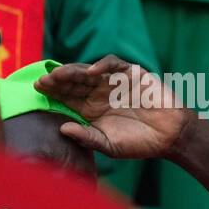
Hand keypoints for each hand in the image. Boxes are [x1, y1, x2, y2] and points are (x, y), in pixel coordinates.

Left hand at [35, 55, 196, 159]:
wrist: (172, 136)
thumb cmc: (140, 143)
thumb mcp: (109, 145)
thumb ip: (87, 138)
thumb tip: (62, 129)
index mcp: (91, 109)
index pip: (66, 96)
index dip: (52, 91)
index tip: (37, 88)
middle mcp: (99, 93)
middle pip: (73, 81)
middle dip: (58, 80)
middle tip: (43, 80)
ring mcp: (114, 82)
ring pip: (88, 71)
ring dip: (73, 71)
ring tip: (59, 75)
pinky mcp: (131, 74)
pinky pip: (113, 63)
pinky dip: (101, 65)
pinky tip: (90, 73)